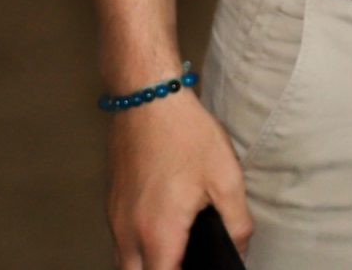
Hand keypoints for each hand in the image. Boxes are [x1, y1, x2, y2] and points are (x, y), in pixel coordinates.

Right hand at [106, 94, 251, 269]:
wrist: (148, 98)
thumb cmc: (185, 134)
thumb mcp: (226, 178)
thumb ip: (237, 223)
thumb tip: (240, 249)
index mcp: (158, 232)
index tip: (200, 267)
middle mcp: (128, 232)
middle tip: (187, 259)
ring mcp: (115, 218)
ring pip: (124, 261)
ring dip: (146, 262)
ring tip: (175, 248)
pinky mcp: (112, 203)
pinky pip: (120, 239)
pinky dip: (136, 245)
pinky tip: (160, 227)